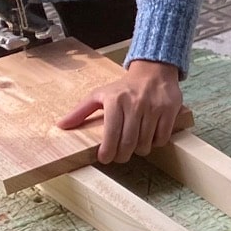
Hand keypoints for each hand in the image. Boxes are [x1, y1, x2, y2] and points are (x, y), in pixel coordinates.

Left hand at [56, 59, 184, 163]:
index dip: (108, 152)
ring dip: (139, 150)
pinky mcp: (170, 110)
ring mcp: (154, 107)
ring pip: (146, 142)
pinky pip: (162, 137)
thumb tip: (61, 125)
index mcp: (115, 101)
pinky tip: (150, 138)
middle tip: (119, 157)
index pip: (111, 134)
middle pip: (129, 142)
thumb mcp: (99, 95)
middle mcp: (135, 104)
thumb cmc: (124, 87)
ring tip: (135, 146)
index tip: (105, 159)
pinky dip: (156, 143)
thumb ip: (80, 111)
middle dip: (123, 155)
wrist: (153, 71)